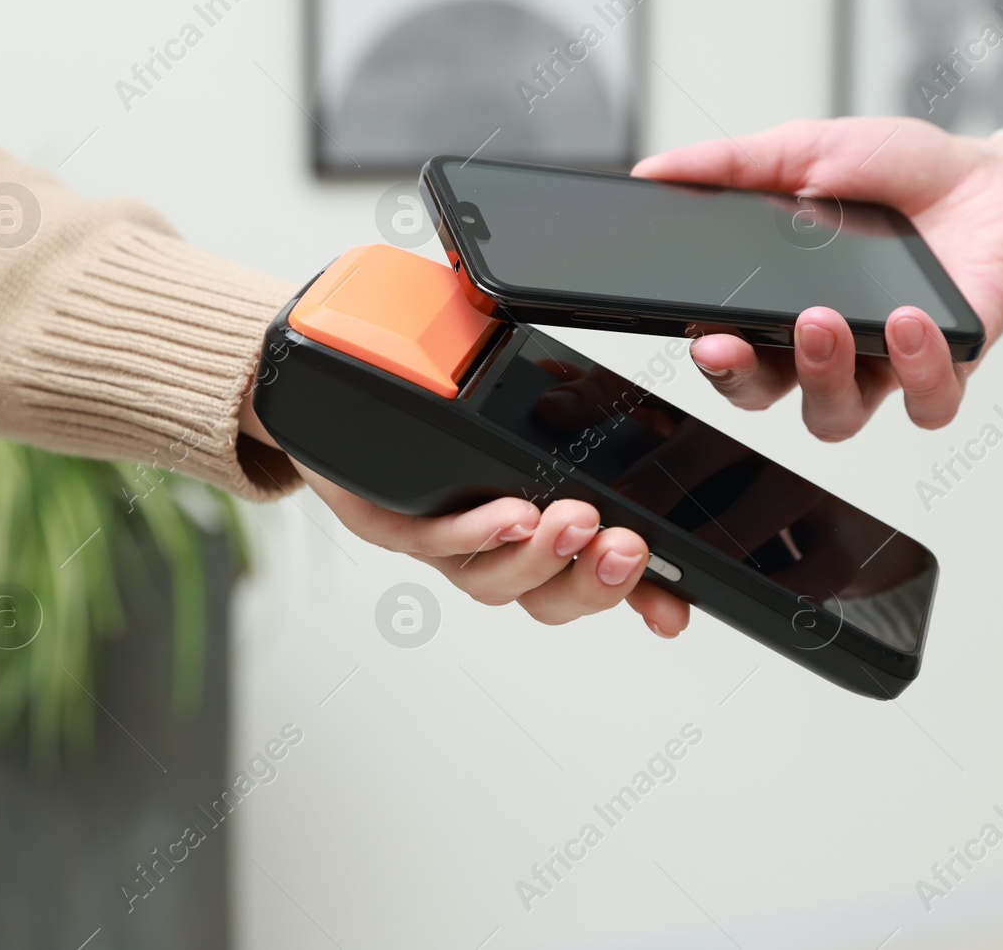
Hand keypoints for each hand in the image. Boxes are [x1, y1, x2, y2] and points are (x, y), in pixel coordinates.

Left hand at [237, 391, 689, 636]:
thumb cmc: (427, 402)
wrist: (328, 391)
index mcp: (531, 527)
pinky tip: (507, 514)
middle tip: (623, 548)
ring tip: (570, 524)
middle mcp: (489, 548)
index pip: (593, 574)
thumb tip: (615, 402)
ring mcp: (441, 541)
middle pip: (549, 597)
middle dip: (595, 580)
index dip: (637, 600)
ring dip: (540, 557)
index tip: (673, 611)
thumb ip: (566, 405)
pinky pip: (433, 541)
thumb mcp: (520, 395)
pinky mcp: (388, 520)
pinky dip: (476, 532)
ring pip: (495, 581)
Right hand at [632, 117, 1002, 438]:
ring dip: (822, 376)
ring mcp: (885, 366)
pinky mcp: (947, 368)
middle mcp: (827, 349)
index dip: (712, 359)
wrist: (996, 179)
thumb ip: (732, 166)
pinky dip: (916, 370)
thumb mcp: (808, 151)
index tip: (702, 336)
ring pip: (836, 416)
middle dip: (746, 379)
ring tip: (824, 319)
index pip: (731, 353)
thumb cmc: (902, 174)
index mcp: (780, 306)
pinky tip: (908, 322)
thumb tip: (653, 170)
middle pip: (768, 398)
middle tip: (739, 341)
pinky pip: (927, 404)